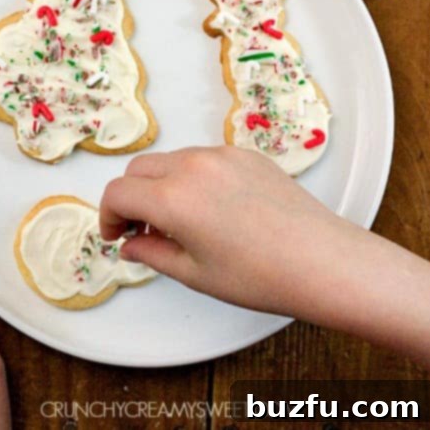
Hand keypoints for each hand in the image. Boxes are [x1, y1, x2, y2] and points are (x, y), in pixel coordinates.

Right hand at [100, 146, 429, 370]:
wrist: (321, 260)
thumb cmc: (259, 276)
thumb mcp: (195, 273)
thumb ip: (152, 253)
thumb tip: (130, 244)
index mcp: (173, 197)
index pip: (118, 192)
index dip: (108, 216)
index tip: (116, 236)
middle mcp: (192, 165)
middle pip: (139, 169)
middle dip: (131, 198)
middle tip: (142, 231)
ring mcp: (221, 155)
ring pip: (170, 160)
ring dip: (160, 186)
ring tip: (179, 223)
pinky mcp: (245, 154)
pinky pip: (202, 159)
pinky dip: (191, 178)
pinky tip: (213, 211)